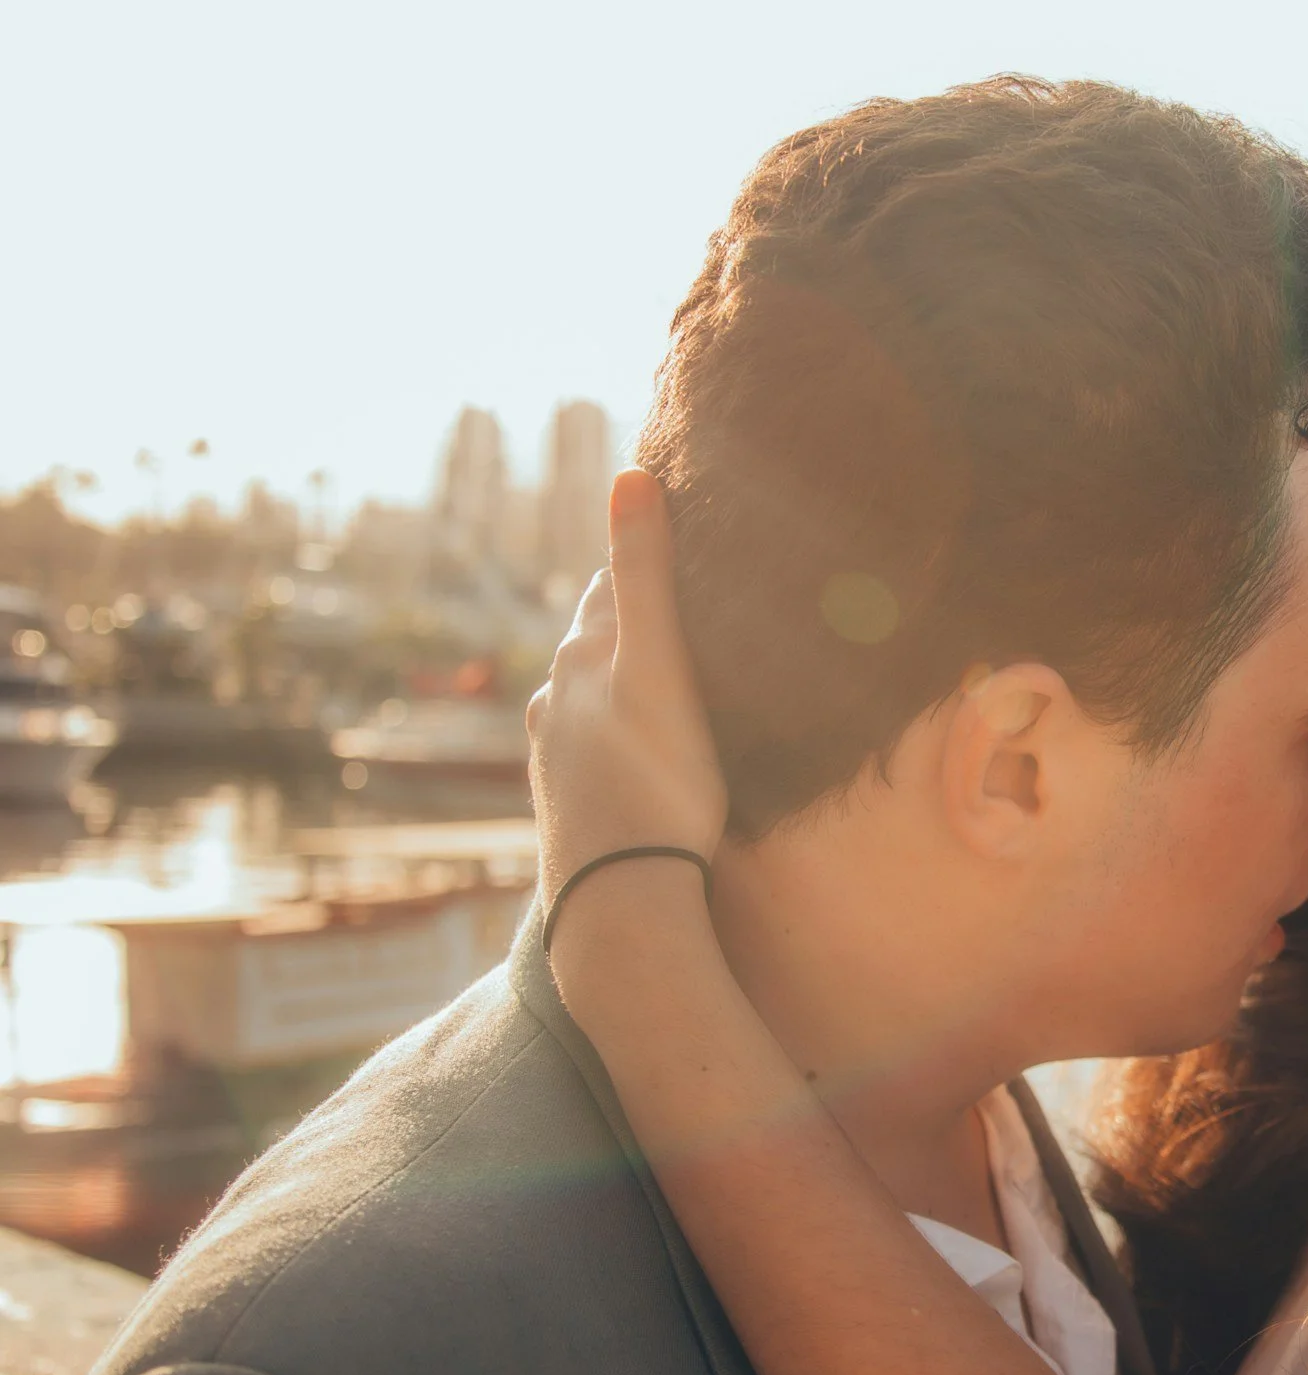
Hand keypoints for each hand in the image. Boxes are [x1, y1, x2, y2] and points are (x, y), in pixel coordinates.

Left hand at [528, 470, 728, 911]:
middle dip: (631, 619)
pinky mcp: (567, 804)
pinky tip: (641, 753)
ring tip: (668, 679)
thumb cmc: (656, 780)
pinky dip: (617, 734)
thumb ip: (645, 573)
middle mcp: (554, 701)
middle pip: (595, 640)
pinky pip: (593, 749)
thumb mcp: (660, 666)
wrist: (619, 897)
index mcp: (581, 659)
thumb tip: (629, 474)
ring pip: (588, 697)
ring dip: (621, 681)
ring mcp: (554, 756)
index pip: (610, 584)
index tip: (676, 536)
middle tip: (685, 604)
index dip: (641, 557)